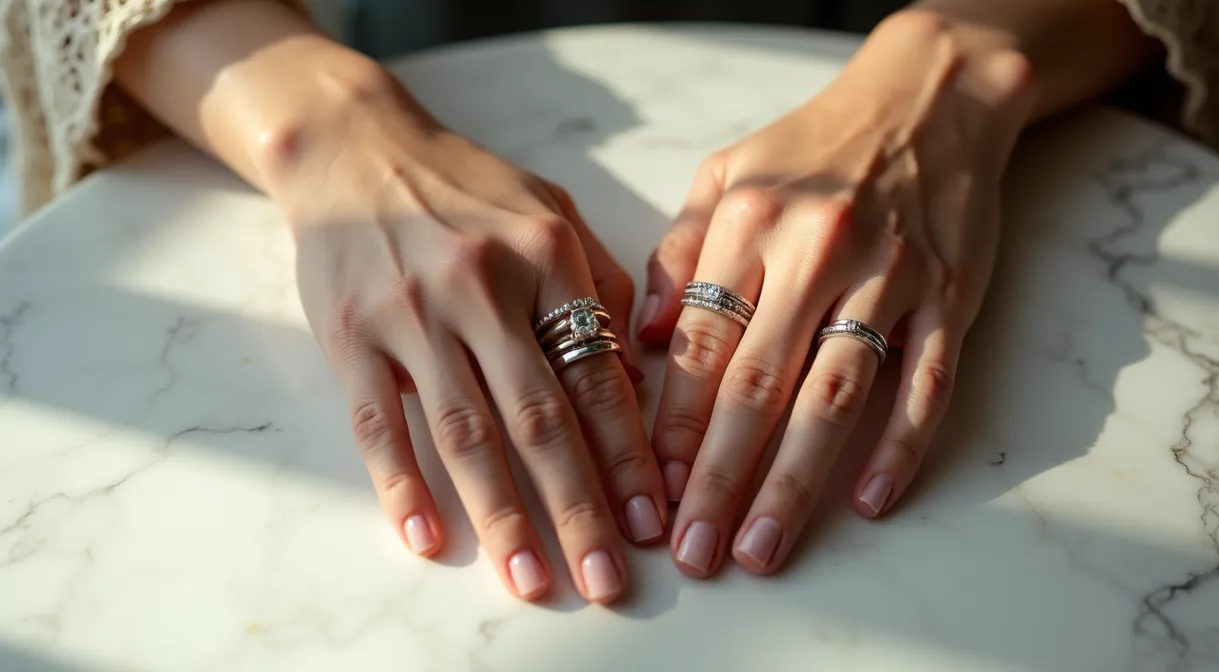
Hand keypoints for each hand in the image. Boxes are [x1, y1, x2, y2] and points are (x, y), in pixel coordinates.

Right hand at [271, 81, 665, 601]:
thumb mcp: (552, 212)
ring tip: (529, 577)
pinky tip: (428, 539)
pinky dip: (401, 485)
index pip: (597, 375)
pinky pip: (377, 424)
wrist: (355, 153)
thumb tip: (640, 380)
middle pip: (538, 418)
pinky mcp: (349, 336)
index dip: (627, 456)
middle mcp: (480, 286)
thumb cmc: (469, 192)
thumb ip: (602, 285)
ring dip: (500, 514)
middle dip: (577, 508)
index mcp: (544, 255)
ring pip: (463, 432)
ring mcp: (409, 313)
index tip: (652, 521)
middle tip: (604, 579)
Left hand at [636, 11, 1033, 575]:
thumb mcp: (728, 173)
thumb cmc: (814, 145)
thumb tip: (639, 341)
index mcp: (750, 223)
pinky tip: (870, 501)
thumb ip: (679, 252)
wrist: (929, 97)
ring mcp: (890, 276)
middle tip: (695, 552)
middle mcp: (817, 251)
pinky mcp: (951, 295)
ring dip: (794, 481)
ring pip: (834, 395)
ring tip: (761, 549)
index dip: (672, 427)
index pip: (698, 344)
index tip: (652, 492)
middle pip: (757, 385)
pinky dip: (899, 445)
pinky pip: (925, 382)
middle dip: (718, 478)